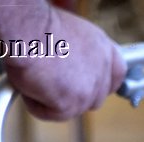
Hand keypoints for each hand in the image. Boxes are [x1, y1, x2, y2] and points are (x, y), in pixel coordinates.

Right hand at [2, 6, 125, 121]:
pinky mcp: (70, 105)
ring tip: (35, 75)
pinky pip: (51, 114)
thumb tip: (70, 69)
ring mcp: (88, 91)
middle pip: (95, 98)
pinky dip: (36, 103)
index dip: (102, 83)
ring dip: (51, 98)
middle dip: (74, 96)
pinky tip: (29, 83)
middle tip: (52, 84)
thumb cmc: (39, 25)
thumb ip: (80, 55)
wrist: (26, 29)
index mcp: (103, 49)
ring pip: (72, 108)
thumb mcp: (70, 35)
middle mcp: (101, 70)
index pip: (116, 75)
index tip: (88, 87)